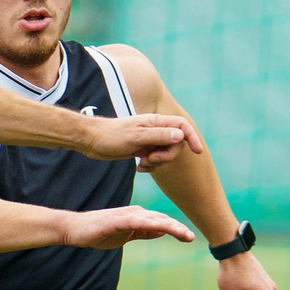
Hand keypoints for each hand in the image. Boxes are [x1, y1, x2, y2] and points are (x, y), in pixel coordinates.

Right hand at [60, 205, 196, 250]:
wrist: (76, 229)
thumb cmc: (98, 232)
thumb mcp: (126, 235)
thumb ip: (144, 232)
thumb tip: (162, 232)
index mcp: (138, 216)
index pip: (161, 222)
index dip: (176, 229)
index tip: (189, 237)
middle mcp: (136, 212)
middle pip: (162, 220)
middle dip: (179, 228)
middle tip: (193, 238)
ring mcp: (128, 215)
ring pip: (156, 220)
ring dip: (173, 227)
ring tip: (186, 236)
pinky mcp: (120, 220)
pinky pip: (141, 222)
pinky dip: (155, 225)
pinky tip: (165, 230)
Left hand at [83, 111, 204, 169]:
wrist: (92, 141)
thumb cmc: (111, 136)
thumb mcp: (136, 138)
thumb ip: (159, 136)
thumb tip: (180, 136)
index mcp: (155, 122)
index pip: (182, 126)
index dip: (192, 137)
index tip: (197, 151)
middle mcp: (155, 130)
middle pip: (176, 143)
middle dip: (168, 156)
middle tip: (152, 160)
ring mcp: (149, 140)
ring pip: (166, 153)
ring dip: (158, 163)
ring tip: (143, 164)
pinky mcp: (143, 149)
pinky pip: (156, 160)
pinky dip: (151, 166)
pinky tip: (139, 167)